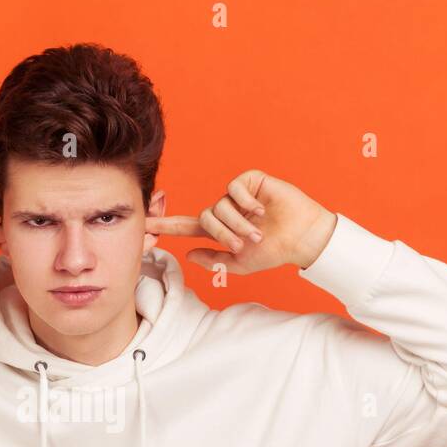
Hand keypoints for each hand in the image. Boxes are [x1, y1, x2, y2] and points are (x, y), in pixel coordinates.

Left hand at [145, 170, 336, 273]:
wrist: (302, 238)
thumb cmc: (275, 252)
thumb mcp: (240, 264)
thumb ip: (213, 260)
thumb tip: (188, 254)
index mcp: (220, 230)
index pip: (187, 227)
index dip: (166, 226)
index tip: (145, 225)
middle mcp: (226, 210)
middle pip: (206, 218)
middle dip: (222, 234)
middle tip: (243, 244)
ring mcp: (237, 195)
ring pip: (220, 206)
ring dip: (238, 223)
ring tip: (258, 232)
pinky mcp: (250, 181)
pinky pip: (233, 189)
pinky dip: (246, 203)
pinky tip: (262, 210)